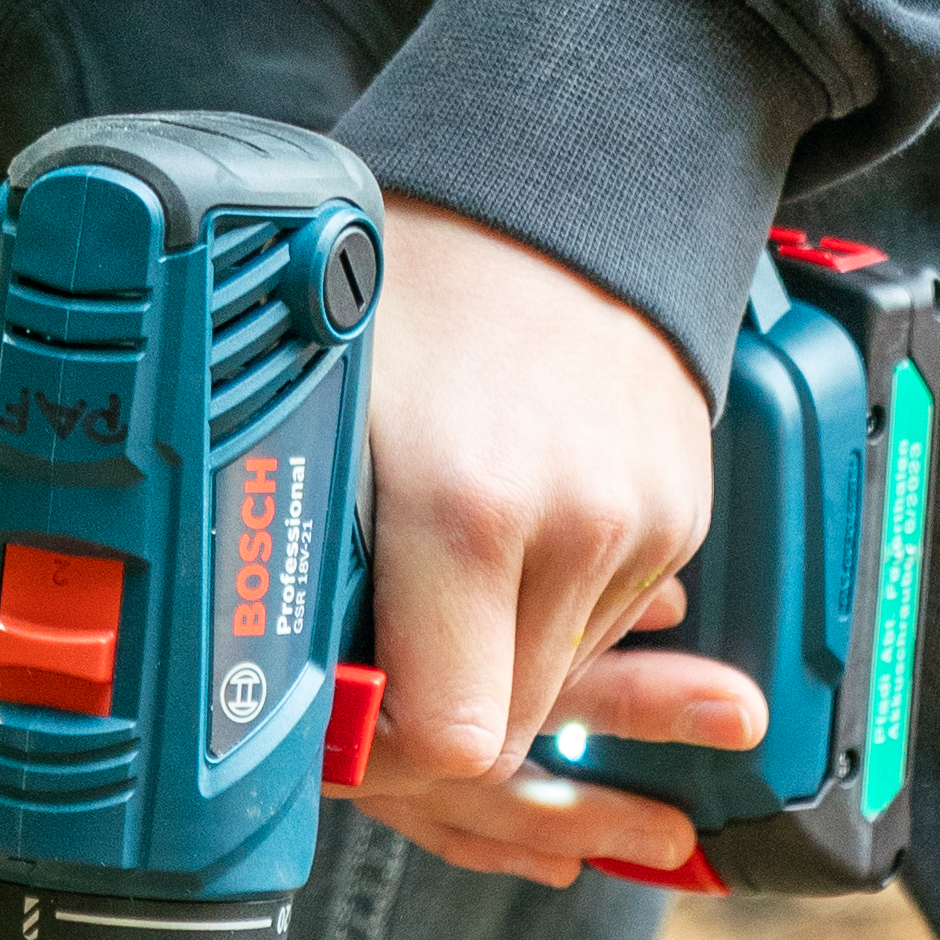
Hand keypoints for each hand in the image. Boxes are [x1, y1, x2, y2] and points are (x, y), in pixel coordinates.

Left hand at [347, 205, 757, 894]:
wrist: (558, 188)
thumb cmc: (415, 286)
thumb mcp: (321, 411)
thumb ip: (301, 555)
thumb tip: (257, 684)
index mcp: (465, 508)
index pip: (452, 742)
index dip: (387, 751)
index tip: (342, 723)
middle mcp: (575, 528)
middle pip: (508, 724)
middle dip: (434, 705)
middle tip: (371, 650)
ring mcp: (642, 525)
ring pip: (556, 677)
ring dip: (490, 654)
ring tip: (436, 561)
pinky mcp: (683, 515)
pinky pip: (604, 618)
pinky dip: (545, 604)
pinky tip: (501, 528)